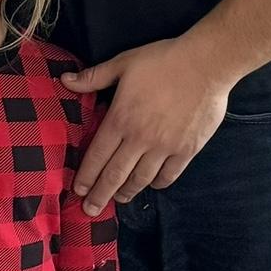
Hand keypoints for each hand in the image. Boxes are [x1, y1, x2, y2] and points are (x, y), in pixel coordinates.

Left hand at [61, 36, 231, 215]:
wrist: (205, 65)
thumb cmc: (162, 60)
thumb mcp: (124, 63)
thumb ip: (94, 77)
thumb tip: (64, 80)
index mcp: (121, 118)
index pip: (97, 155)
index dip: (86, 175)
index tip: (78, 189)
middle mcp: (140, 138)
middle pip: (115, 174)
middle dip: (100, 195)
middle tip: (90, 210)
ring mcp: (164, 147)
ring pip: (140, 179)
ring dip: (126, 192)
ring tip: (118, 200)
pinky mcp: (186, 150)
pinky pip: (168, 175)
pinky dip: (157, 183)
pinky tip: (150, 185)